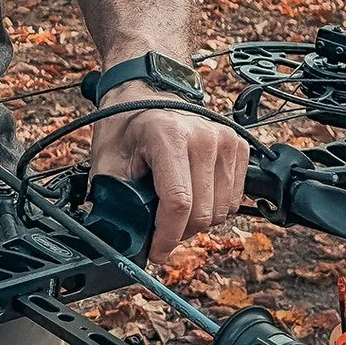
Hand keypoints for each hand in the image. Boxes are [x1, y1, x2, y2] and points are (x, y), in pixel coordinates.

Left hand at [89, 93, 250, 265]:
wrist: (145, 92)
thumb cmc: (125, 124)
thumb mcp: (107, 160)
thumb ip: (112, 200)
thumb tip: (119, 240)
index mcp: (168, 136)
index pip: (178, 203)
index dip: (166, 237)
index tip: (155, 252)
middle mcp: (203, 136)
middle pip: (203, 213)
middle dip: (179, 232)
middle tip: (159, 228)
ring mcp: (225, 140)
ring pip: (223, 211)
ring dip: (198, 221)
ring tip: (174, 208)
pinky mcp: (238, 146)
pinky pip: (235, 198)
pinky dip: (215, 206)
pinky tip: (194, 194)